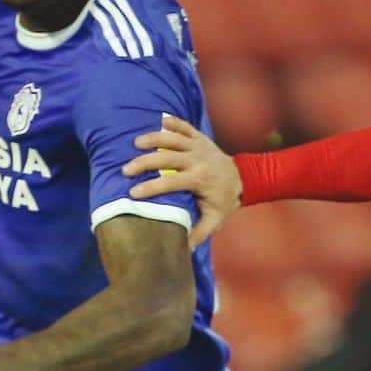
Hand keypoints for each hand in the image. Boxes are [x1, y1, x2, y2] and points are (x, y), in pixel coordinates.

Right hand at [122, 115, 242, 247]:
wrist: (244, 178)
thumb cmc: (224, 200)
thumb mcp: (215, 219)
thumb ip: (199, 233)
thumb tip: (182, 250)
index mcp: (199, 179)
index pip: (171, 182)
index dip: (151, 187)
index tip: (133, 193)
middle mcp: (197, 160)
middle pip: (167, 157)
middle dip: (145, 162)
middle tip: (126, 169)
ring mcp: (199, 146)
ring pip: (173, 138)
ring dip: (154, 138)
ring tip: (135, 143)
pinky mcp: (200, 138)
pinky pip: (185, 126)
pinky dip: (172, 122)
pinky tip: (158, 120)